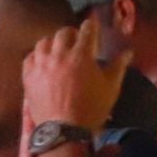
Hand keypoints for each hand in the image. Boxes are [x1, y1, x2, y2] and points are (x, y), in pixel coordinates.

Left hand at [22, 18, 128, 132]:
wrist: (63, 130)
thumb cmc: (92, 108)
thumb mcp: (111, 88)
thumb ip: (118, 66)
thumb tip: (128, 52)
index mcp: (82, 55)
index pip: (87, 30)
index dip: (91, 26)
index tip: (93, 27)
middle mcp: (59, 54)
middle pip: (64, 32)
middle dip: (72, 33)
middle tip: (77, 41)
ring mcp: (41, 64)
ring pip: (44, 41)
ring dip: (54, 42)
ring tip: (58, 49)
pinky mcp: (28, 75)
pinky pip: (30, 56)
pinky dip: (38, 54)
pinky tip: (43, 60)